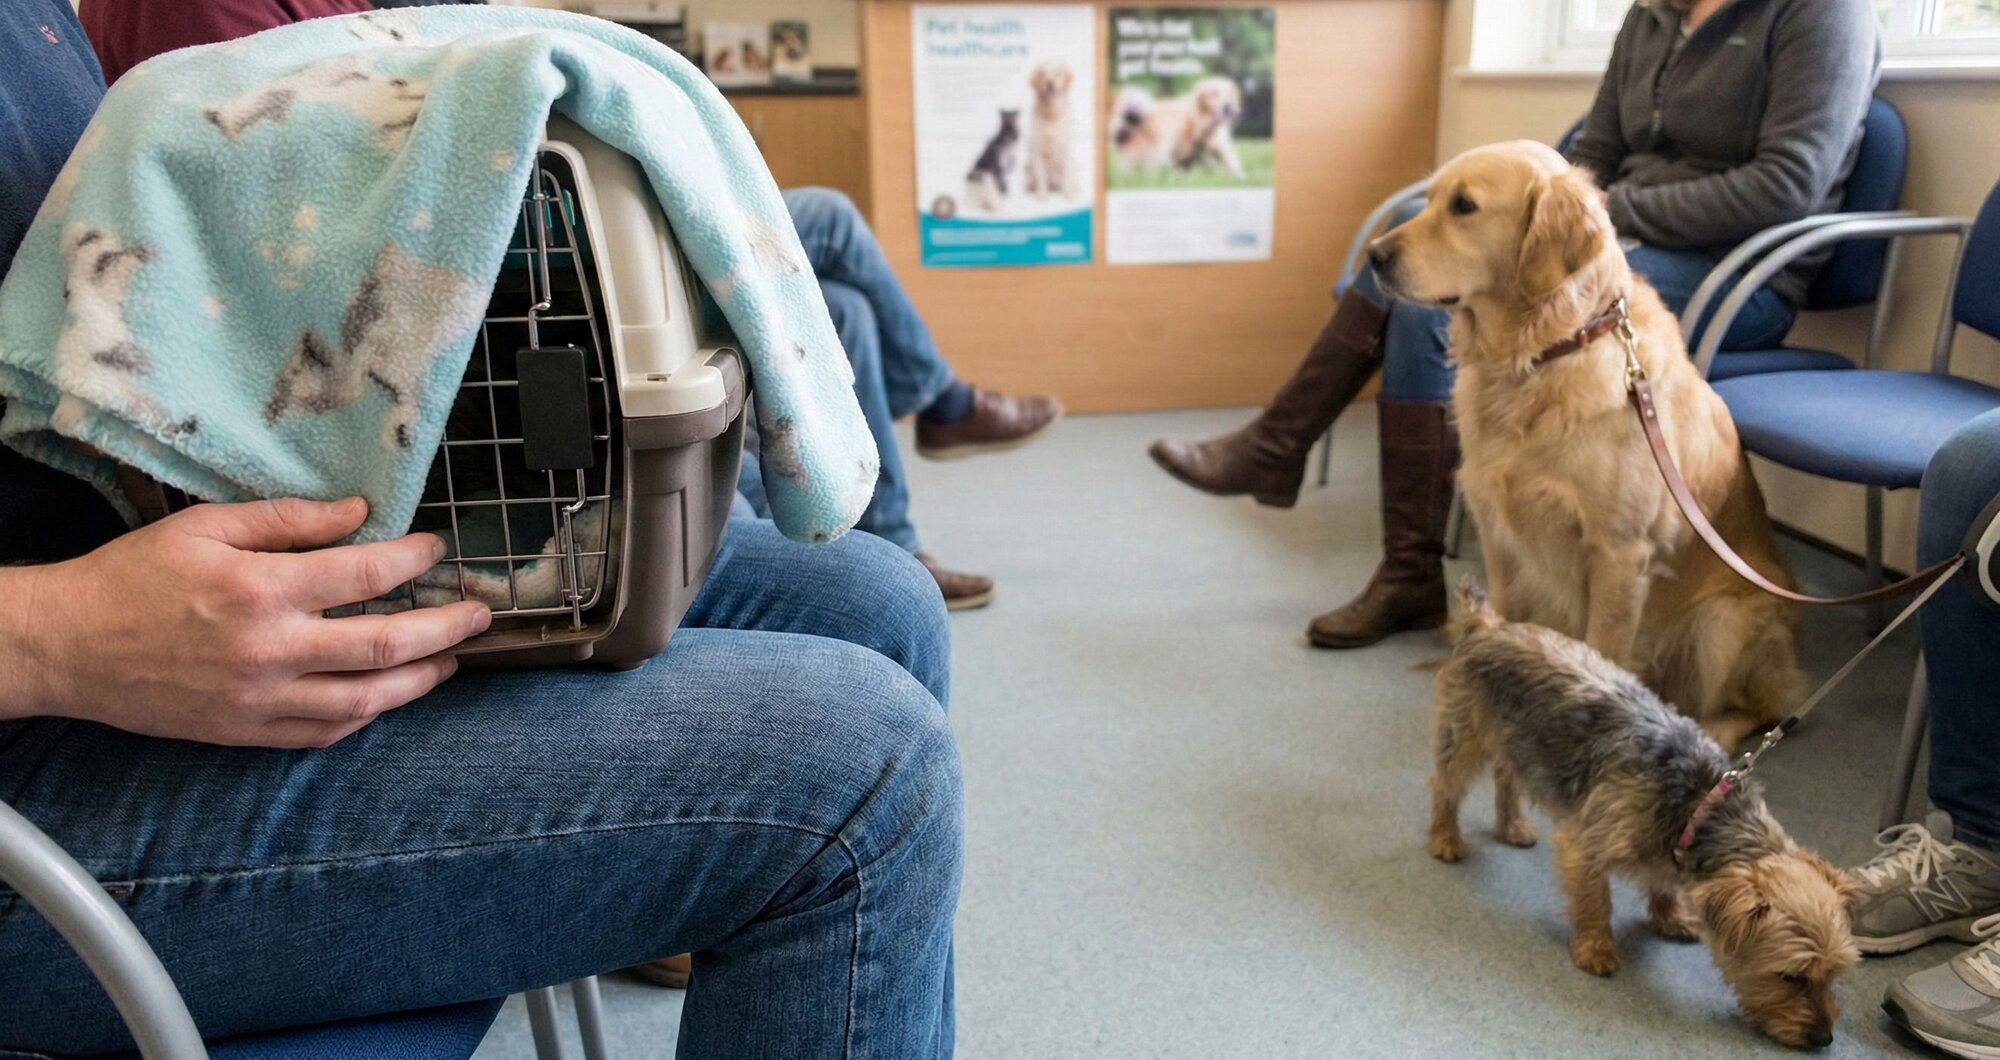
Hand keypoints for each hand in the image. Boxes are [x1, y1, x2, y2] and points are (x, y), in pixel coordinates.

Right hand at [7, 498, 489, 747]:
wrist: (67, 646)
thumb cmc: (133, 577)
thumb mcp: (205, 526)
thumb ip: (289, 520)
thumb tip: (361, 514)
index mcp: (261, 590)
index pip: (366, 574)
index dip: (414, 560)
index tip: (435, 549)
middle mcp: (270, 650)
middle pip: (385, 645)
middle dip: (445, 628)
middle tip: (478, 614)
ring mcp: (261, 700)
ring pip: (366, 700)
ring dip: (419, 681)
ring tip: (450, 659)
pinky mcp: (246, 732)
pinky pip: (324, 734)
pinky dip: (366, 716)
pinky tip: (388, 695)